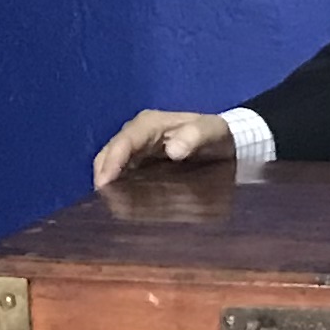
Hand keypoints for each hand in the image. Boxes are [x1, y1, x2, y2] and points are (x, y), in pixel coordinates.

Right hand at [93, 109, 235, 190]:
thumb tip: (173, 150)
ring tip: (110, 206)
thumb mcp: (212, 131)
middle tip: (104, 202)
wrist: (226, 143)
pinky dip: (118, 187)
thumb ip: (195, 136)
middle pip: (109, 154)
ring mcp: (137, 150)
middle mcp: (137, 134)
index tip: (104, 183)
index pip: (124, 142)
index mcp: (149, 124)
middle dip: (103, 175)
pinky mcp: (140, 163)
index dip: (112, 161)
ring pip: (111, 165)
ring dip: (109, 183)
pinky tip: (122, 204)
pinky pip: (122, 175)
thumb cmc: (216, 135)